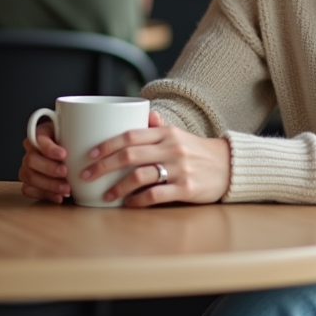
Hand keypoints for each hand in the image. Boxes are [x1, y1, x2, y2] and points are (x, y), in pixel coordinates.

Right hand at [19, 120, 71, 203]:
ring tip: (67, 188)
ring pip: (29, 176)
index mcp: (41, 135)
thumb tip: (92, 132)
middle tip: (66, 172)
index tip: (64, 154)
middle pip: (31, 160)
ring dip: (48, 184)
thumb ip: (79, 132)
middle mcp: (31, 151)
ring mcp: (27, 168)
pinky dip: (44, 194)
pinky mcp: (29, 183)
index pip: (39, 139)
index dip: (49, 148)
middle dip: (49, 168)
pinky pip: (29, 190)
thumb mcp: (77, 133)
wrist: (74, 157)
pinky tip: (59, 197)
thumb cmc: (75, 142)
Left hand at [82, 111, 231, 206]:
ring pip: (139, 176)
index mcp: (167, 133)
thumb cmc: (198, 151)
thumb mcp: (180, 135)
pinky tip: (128, 204)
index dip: (107, 144)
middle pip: (129, 155)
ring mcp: (180, 169)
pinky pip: (155, 195)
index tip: (89, 154)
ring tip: (105, 195)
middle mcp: (172, 148)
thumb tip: (143, 111)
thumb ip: (159, 126)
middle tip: (86, 176)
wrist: (229, 167)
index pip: (131, 135)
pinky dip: (138, 201)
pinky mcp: (186, 188)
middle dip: (103, 166)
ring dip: (117, 187)